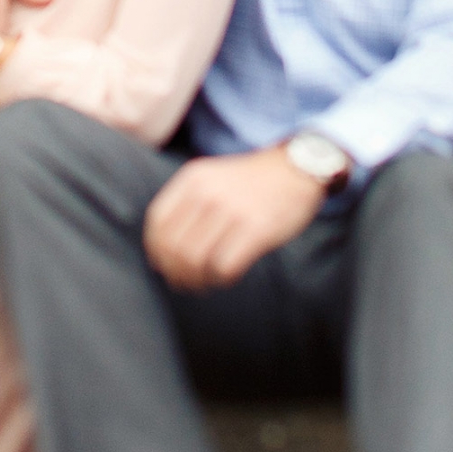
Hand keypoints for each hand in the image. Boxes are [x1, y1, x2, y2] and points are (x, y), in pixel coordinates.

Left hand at [143, 147, 326, 291]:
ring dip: (196, 279)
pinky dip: (221, 279)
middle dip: (175, 272)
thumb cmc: (250, 181)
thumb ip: (186, 202)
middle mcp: (208, 193)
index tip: (162, 265)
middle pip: (174, 246)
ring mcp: (232, 211)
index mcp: (193, 179)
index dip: (155, 250)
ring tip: (204, 283)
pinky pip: (224, 266)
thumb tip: (161, 249)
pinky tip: (226, 277)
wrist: (296, 168)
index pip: (158, 223)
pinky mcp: (257, 229)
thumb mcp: (211, 176)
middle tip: (183, 282)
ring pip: (195, 260)